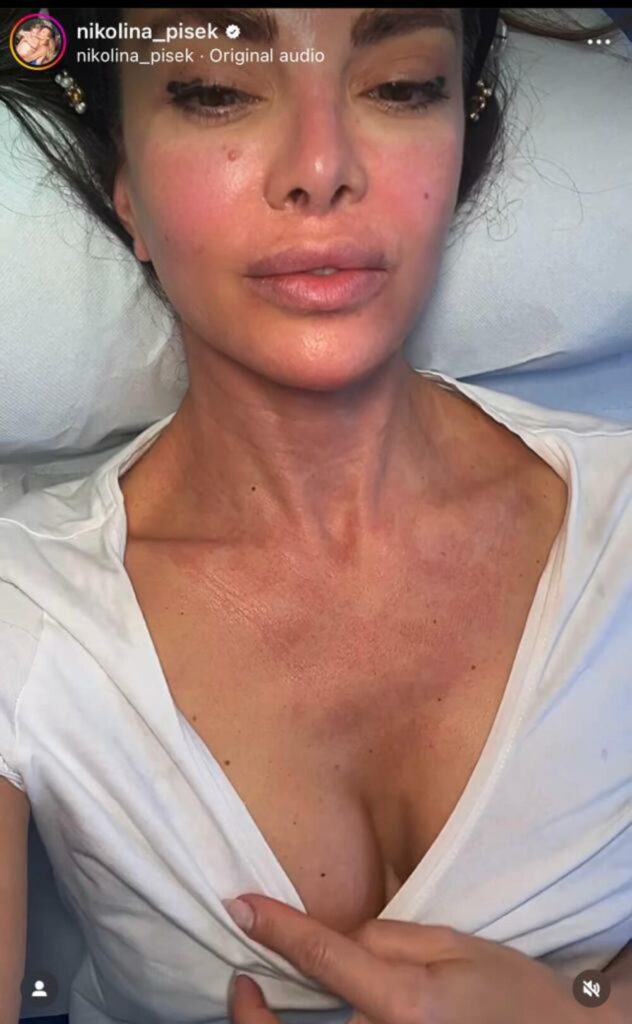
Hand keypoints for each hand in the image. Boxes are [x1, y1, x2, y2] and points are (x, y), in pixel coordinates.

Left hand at [225, 893, 591, 1023]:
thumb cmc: (506, 990)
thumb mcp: (450, 944)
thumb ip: (383, 938)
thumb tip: (332, 941)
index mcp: (404, 1004)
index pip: (323, 958)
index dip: (276, 929)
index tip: (240, 906)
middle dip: (254, 1013)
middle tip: (241, 983)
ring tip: (262, 1003)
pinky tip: (304, 1020)